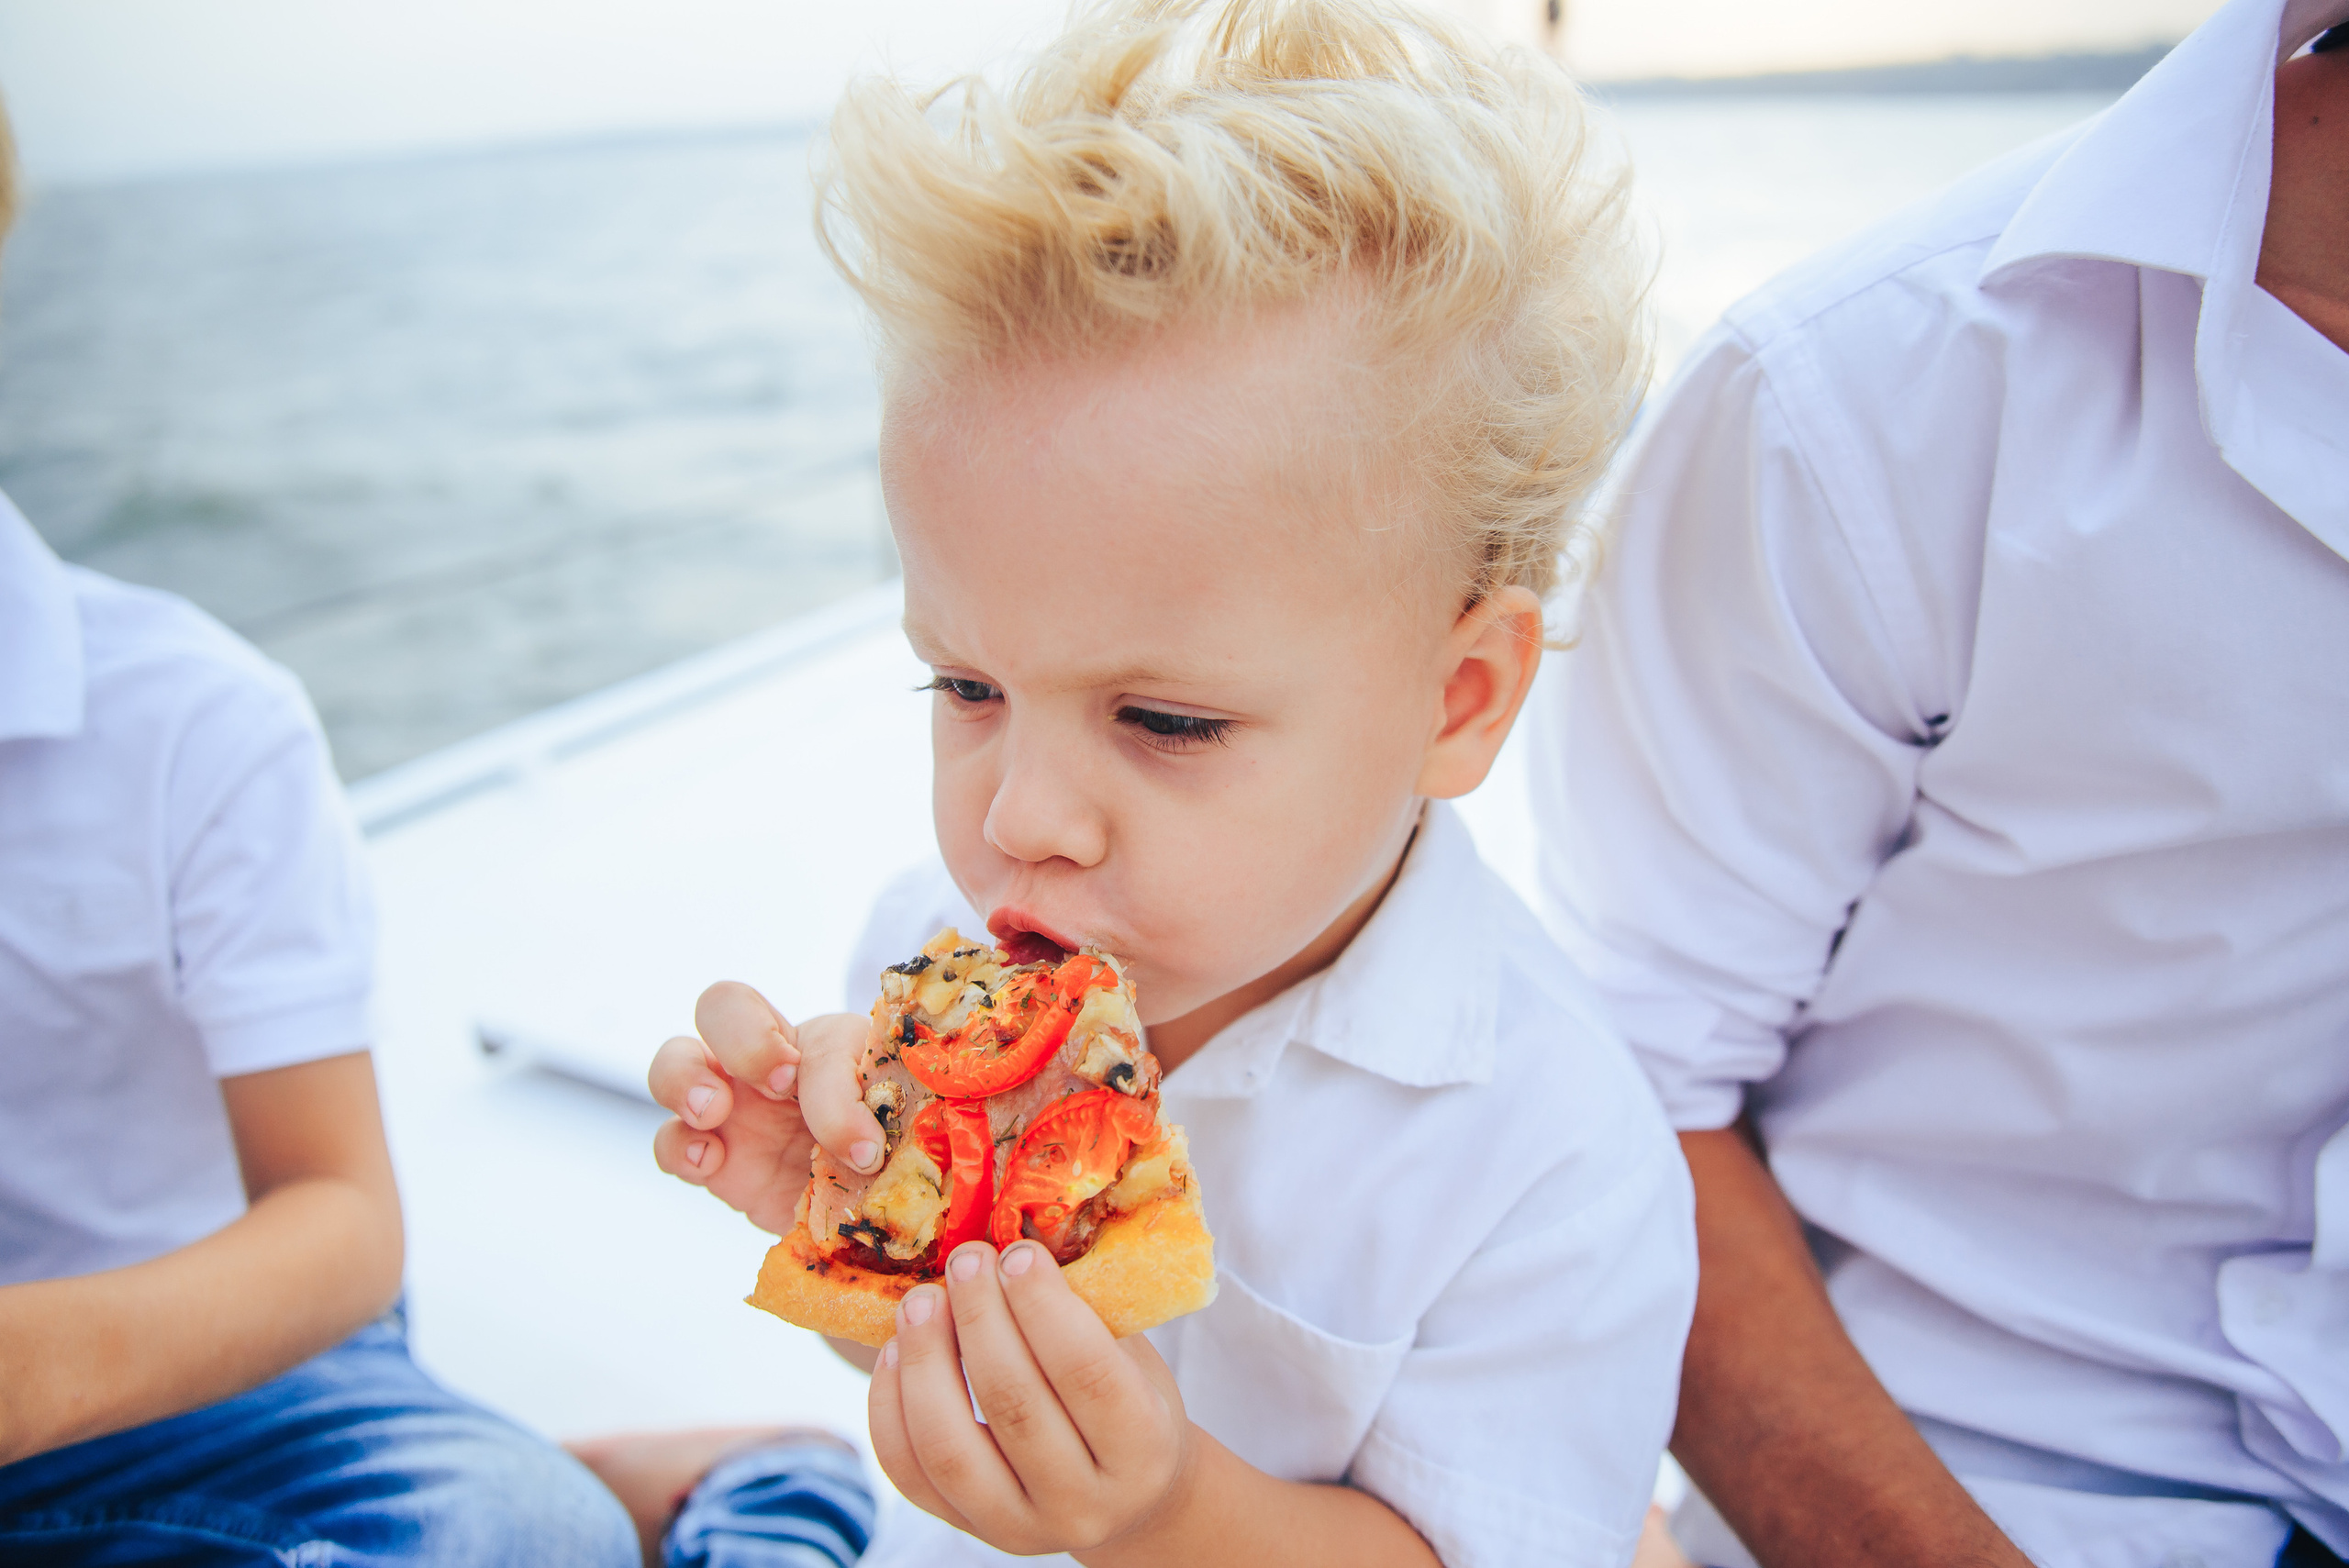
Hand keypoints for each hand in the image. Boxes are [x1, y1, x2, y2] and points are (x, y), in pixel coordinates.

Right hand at [647, 984, 885, 1235]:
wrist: (874, 1202)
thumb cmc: (889, 1142)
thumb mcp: (893, 1118)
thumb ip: (882, 1117)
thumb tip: (865, 1148)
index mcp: (818, 1040)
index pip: (810, 1030)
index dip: (812, 1068)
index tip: (825, 1109)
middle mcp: (766, 1061)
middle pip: (721, 1006)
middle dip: (743, 1039)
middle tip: (776, 1085)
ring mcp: (729, 1106)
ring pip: (672, 1062)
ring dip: (683, 1079)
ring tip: (711, 1112)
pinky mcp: (710, 1157)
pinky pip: (669, 1141)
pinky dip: (679, 1148)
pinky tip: (710, 1162)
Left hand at [870, 1239, 1194, 1558]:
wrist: (1125, 1495)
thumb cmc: (1130, 1400)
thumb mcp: (1131, 1355)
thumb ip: (1085, 1309)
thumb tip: (1015, 1227)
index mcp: (1143, 1450)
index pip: (1087, 1374)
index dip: (1044, 1307)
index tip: (1015, 1253)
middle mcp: (1083, 1504)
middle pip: (1014, 1406)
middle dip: (980, 1319)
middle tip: (964, 1260)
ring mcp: (1019, 1528)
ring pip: (950, 1448)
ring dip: (926, 1361)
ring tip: (919, 1301)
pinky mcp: (966, 1530)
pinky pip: (910, 1473)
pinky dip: (891, 1408)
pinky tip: (896, 1352)